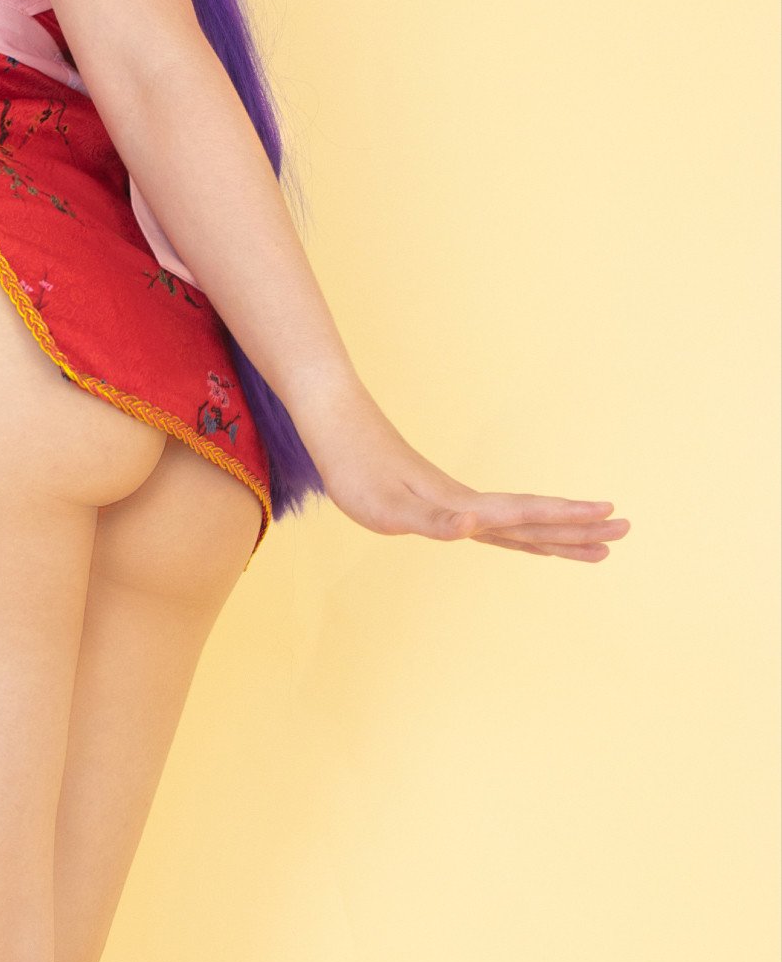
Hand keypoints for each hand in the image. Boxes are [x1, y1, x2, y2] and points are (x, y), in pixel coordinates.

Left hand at [307, 377, 630, 560]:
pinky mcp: (436, 498)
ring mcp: (453, 500)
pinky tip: (527, 530)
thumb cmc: (355, 468)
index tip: (608, 522)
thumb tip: (473, 525)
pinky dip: (519, 527)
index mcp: (461, 507)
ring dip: (555, 530)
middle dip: (577, 529)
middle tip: (625, 532)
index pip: (525, 518)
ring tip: (593, 537)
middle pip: (532, 520)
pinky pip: (490, 519)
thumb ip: (434, 520)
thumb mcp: (387, 508)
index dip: (566, 524)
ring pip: (516, 520)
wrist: (335, 424)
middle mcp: (464, 504)